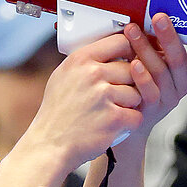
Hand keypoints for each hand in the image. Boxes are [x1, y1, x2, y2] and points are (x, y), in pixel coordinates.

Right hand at [24, 30, 154, 167]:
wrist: (50, 145)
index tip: (131, 60)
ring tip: (110, 113)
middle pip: (133, 69)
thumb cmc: (57, 113)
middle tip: (114, 97)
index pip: (121, 41)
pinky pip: (136, 115)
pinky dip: (128, 123)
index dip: (131, 51)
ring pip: (136, 93)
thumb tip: (111, 50)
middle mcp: (93, 74)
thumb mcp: (63, 77)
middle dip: (128, 84)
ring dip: (129, 105)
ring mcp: (104, 96)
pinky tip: (114, 126)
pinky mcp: (114, 118)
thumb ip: (86, 62)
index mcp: (81, 60)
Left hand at [125, 13, 186, 141]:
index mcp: (185, 74)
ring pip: (160, 73)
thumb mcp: (158, 66)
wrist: (131, 122)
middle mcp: (179, 87)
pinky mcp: (149, 110)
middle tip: (159, 16)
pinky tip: (133, 63)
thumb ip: (160, 47)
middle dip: (169, 37)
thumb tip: (154, 11)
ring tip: (134, 31)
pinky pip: (149, 93)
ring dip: (146, 49)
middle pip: (178, 61)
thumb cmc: (143, 86)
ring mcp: (165, 100)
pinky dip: (142, 77)